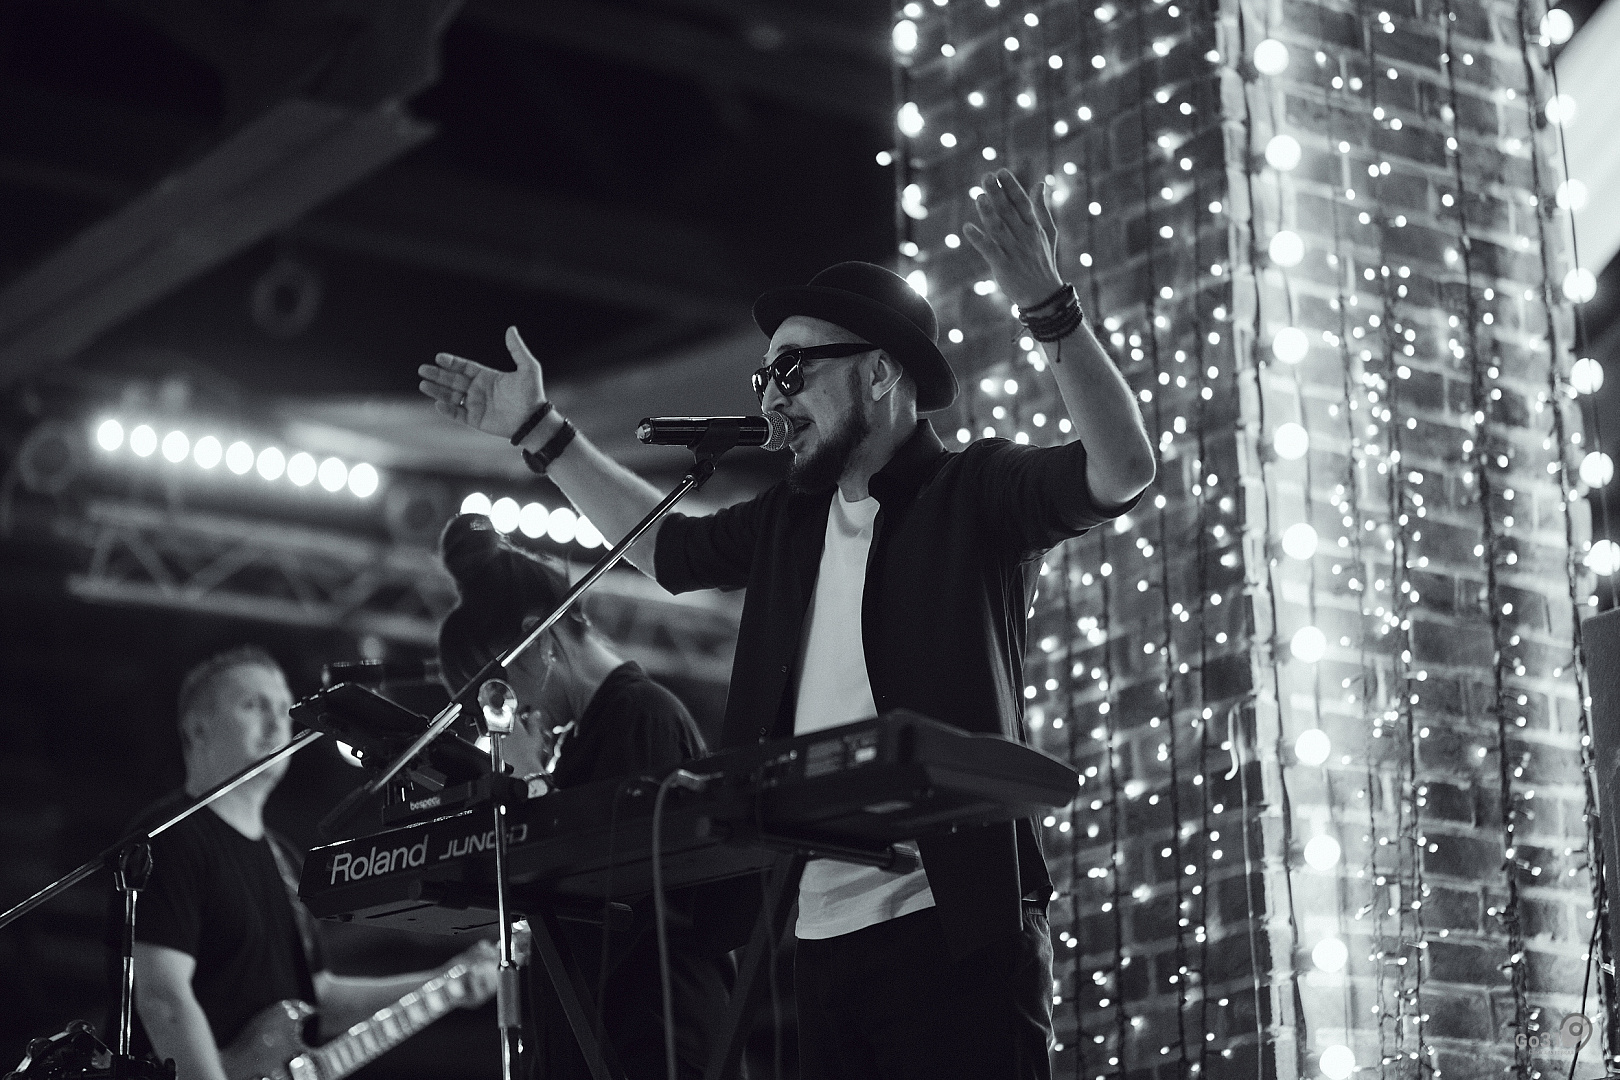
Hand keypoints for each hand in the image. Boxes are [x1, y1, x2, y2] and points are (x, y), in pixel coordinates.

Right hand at [418, 326, 545, 439]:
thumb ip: (517, 349)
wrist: (533, 420)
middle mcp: (478, 390)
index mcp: (487, 376)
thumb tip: (511, 329)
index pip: (464, 367)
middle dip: (438, 375)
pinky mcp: (476, 419)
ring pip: (451, 396)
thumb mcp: (528, 368)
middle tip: (422, 370)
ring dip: (437, 391)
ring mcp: (476, 405)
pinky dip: (448, 409)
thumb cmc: (532, 394)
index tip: (439, 358)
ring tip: (423, 384)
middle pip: (453, 380)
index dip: (452, 362)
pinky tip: (438, 403)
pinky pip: (458, 414)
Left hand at [962, 168, 1063, 310]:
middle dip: (997, 194)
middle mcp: (1023, 236)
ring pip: (998, 228)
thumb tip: (1040, 183)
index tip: (1001, 172)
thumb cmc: (1044, 261)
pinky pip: (989, 250)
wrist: (1044, 295)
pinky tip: (967, 228)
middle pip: (1008, 212)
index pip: (1022, 203)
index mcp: (1033, 227)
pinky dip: (979, 239)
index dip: (1011, 187)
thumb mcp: (1048, 233)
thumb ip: (1042, 208)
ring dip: (988, 213)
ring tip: (978, 197)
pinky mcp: (1003, 266)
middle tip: (986, 177)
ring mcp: (1013, 251)